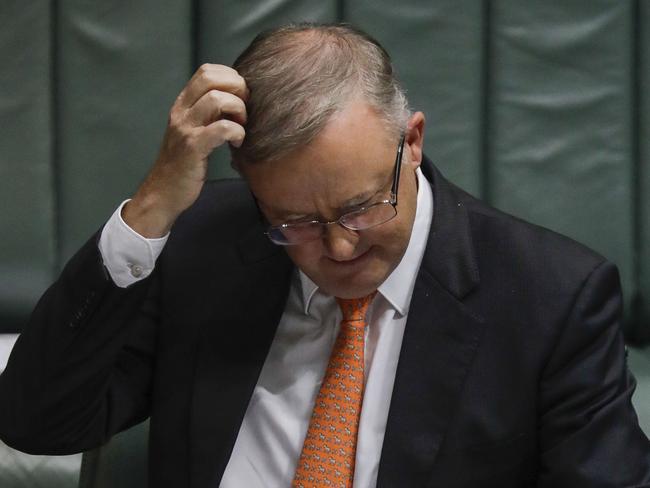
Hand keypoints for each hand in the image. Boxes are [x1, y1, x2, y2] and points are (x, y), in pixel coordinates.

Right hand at [123, 64, 248, 237]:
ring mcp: (185, 128)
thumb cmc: (184, 164)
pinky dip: (237, 132)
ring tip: (241, 127)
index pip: (207, 71)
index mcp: (183, 104)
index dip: (230, 78)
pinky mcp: (192, 147)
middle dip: (237, 89)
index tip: (241, 98)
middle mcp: (181, 111)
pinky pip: (221, 128)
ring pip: (217, 99)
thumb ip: (209, 114)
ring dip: (238, 110)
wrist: (163, 193)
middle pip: (211, 77)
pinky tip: (237, 143)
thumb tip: (238, 101)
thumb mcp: (193, 131)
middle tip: (244, 111)